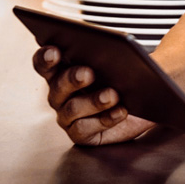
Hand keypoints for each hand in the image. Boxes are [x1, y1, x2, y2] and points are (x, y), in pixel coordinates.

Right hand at [33, 46, 155, 145]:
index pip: (44, 62)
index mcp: (62, 70)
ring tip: (112, 95)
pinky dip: (105, 118)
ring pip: (72, 108)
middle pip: (58, 85)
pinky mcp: (79, 134)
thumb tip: (113, 49)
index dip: (46, 57)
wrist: (140, 106)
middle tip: (88, 73)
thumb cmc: (124, 80)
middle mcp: (59, 93)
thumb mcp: (119, 64)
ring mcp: (67, 115)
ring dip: (93, 101)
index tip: (54, 52)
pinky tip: (120, 110)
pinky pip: (85, 128)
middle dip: (72, 79)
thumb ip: (109, 55)